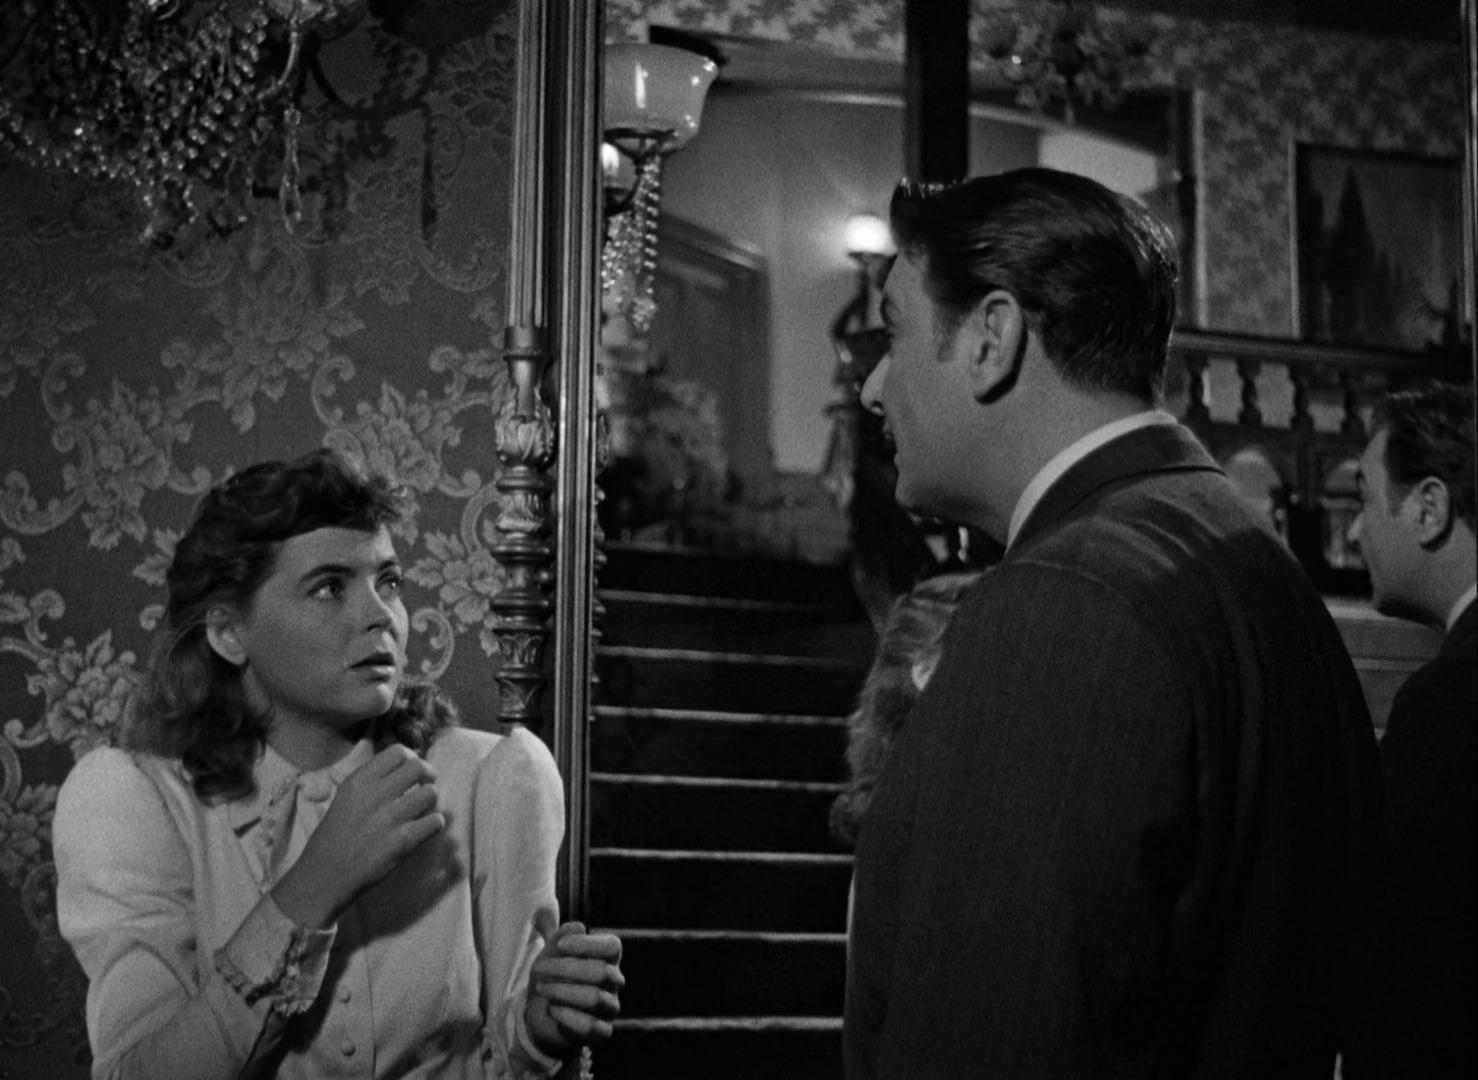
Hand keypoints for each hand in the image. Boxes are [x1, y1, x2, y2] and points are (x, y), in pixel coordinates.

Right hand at [271, 745, 444, 927]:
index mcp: (358, 781)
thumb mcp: (344, 798)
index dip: (412, 759)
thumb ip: (371, 782)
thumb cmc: (333, 838)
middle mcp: (374, 795)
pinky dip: (434, 824)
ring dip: (431, 802)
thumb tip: (404, 768)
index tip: (412, 772)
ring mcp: (389, 818)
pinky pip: (435, 821)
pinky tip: (424, 830)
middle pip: (419, 767)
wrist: (323, 876)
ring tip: (421, 811)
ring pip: (431, 793)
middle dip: (428, 775)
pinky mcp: (402, 842)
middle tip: (425, 787)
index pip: (397, 751)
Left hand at [524, 922, 623, 1056]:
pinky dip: (568, 1016)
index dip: (588, 944)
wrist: (543, 1016)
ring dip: (563, 991)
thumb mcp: (550, 954)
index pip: (612, 946)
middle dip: (566, 969)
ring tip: (541, 988)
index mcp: (608, 959)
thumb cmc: (552, 978)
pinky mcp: (602, 1032)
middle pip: (601, 971)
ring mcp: (610, 1008)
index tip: (561, 945)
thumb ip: (562, 937)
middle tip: (539, 968)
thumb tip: (578, 927)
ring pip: (596, 998)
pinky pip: (592, 1026)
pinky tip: (552, 1009)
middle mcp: (614, 983)